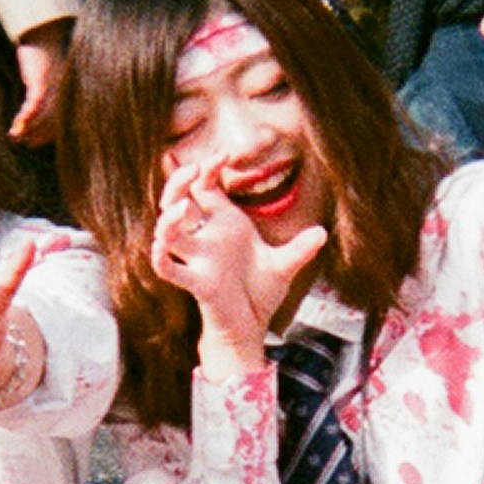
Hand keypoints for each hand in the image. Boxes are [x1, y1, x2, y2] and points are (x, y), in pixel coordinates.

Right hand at [9, 20, 70, 145]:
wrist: (43, 32)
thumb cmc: (44, 52)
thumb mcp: (46, 74)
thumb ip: (44, 90)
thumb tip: (34, 106)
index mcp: (68, 91)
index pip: (62, 118)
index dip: (50, 133)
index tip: (36, 141)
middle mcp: (64, 92)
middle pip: (55, 120)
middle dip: (40, 134)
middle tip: (28, 143)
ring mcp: (54, 88)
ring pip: (44, 116)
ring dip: (29, 129)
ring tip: (17, 138)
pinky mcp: (41, 82)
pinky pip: (34, 106)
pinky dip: (25, 118)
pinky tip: (17, 126)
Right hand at [150, 160, 326, 369]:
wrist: (253, 327)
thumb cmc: (259, 293)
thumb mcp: (283, 266)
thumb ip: (299, 248)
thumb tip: (323, 233)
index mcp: (224, 225)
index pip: (204, 187)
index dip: (208, 169)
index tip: (225, 156)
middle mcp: (206, 239)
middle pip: (177, 201)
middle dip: (179, 182)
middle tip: (195, 169)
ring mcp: (198, 260)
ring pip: (167, 233)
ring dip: (169, 219)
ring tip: (183, 208)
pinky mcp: (196, 283)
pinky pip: (168, 269)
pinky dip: (160, 258)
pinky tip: (160, 247)